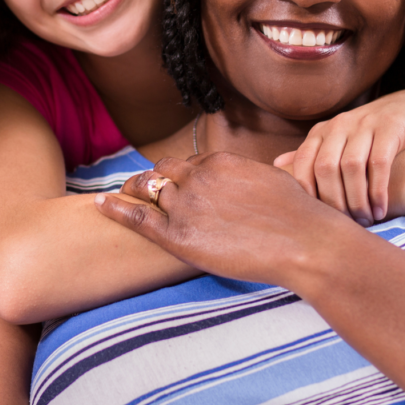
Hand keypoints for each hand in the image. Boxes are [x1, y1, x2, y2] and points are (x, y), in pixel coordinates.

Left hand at [94, 152, 357, 288]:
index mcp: (219, 162)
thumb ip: (249, 177)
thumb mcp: (272, 180)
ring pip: (147, 191)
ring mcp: (185, 204)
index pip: (188, 163)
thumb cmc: (299, 217)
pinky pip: (136, 216)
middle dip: (151, 180)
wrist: (305, 242)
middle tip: (138, 187)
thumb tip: (252, 180)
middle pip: (161, 173)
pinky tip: (99, 204)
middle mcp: (197, 177)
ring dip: (134, 192)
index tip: (173, 183)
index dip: (180, 175)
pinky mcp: (178, 234)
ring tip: (119, 195)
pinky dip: (115, 208)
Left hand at [275, 88, 404, 224]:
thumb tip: (276, 165)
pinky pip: (379, 163)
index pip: (303, 164)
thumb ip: (312, 153)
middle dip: (334, 201)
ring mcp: (365, 123)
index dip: (307, 192)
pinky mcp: (391, 127)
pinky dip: (378, 190)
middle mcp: (339, 125)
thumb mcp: (339, 139)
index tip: (318, 217)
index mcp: (322, 131)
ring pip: (351, 166)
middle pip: (325, 168)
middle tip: (347, 223)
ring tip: (366, 220)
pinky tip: (381, 209)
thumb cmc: (372, 132)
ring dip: (357, 199)